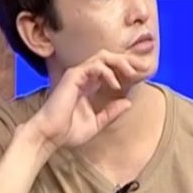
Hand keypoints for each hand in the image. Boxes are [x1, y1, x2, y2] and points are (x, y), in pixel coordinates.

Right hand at [28, 50, 149, 152]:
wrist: (50, 136)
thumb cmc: (68, 131)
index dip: (126, 68)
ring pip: (103, 56)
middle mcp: (84, 77)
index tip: (141, 74)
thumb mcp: (97, 122)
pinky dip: (107, 72)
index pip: (110, 68)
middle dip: (127, 60)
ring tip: (131, 74)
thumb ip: (111, 112)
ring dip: (120, 62)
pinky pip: (95, 65)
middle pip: (109, 58)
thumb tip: (128, 102)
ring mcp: (77, 75)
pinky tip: (115, 85)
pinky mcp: (73, 76)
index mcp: (89, 85)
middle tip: (142, 67)